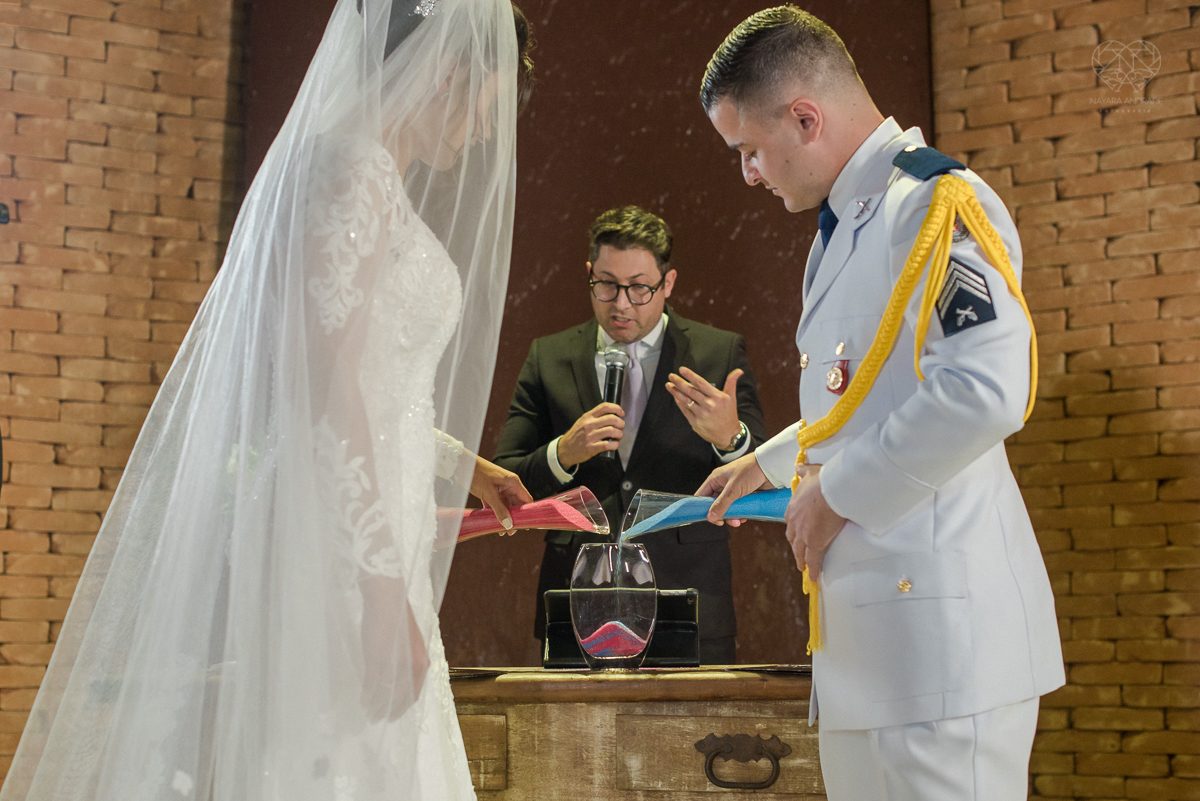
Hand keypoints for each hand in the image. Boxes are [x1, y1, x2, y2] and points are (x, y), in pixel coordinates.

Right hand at [360, 575, 428, 721]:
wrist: (388, 601)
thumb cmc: (398, 618)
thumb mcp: (410, 642)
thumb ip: (408, 660)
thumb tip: (401, 676)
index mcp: (422, 661)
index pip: (414, 692)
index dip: (403, 706)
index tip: (395, 714)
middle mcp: (411, 666)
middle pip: (399, 696)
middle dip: (389, 710)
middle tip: (379, 719)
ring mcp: (394, 664)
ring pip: (384, 693)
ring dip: (376, 705)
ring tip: (369, 714)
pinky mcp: (378, 660)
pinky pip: (372, 684)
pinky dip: (367, 694)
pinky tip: (363, 700)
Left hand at [469, 455, 532, 532]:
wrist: (461, 465)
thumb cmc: (477, 475)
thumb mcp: (489, 494)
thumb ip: (499, 510)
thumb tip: (508, 525)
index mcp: (513, 483)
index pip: (526, 500)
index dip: (527, 513)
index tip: (525, 526)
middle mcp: (508, 486)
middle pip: (516, 505)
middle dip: (514, 518)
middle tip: (510, 532)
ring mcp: (499, 488)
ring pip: (505, 506)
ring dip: (504, 517)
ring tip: (500, 531)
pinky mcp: (490, 491)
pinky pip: (496, 504)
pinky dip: (494, 513)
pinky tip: (492, 523)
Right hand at [556, 402, 624, 468]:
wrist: (565, 449)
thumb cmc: (576, 436)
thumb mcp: (582, 421)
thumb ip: (594, 418)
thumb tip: (611, 416)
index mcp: (588, 417)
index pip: (605, 407)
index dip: (616, 408)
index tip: (621, 413)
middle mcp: (589, 424)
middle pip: (612, 419)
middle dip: (621, 423)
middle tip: (621, 427)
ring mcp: (590, 436)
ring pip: (612, 431)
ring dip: (619, 434)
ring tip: (618, 437)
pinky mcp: (591, 448)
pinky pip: (608, 444)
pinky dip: (615, 445)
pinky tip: (614, 445)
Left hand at [666, 367, 742, 448]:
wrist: (728, 435)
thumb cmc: (729, 414)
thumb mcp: (731, 398)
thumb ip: (731, 383)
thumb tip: (738, 371)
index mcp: (717, 397)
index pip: (701, 383)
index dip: (690, 375)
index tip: (682, 370)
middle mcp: (709, 405)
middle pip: (690, 391)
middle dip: (679, 382)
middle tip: (671, 376)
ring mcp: (701, 415)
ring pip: (686, 400)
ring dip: (675, 392)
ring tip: (669, 385)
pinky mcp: (695, 423)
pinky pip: (685, 410)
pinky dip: (679, 403)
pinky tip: (675, 397)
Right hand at [696, 452, 771, 525]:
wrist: (770, 467)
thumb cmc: (750, 471)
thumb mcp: (733, 489)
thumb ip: (721, 504)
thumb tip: (710, 517)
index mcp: (715, 479)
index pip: (702, 496)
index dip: (703, 508)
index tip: (711, 518)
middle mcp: (723, 485)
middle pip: (715, 504)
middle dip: (720, 515)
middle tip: (726, 522)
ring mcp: (734, 490)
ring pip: (727, 507)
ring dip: (731, 516)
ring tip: (739, 521)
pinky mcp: (744, 495)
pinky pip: (737, 507)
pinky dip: (740, 513)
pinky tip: (744, 517)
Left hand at [785, 464, 845, 579]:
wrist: (832, 490)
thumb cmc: (823, 480)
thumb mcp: (810, 472)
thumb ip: (803, 471)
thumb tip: (798, 467)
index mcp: (793, 508)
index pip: (790, 521)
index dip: (794, 529)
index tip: (796, 533)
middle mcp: (795, 522)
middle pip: (793, 538)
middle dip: (795, 547)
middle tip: (798, 553)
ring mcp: (804, 534)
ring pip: (800, 551)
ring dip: (801, 560)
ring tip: (802, 567)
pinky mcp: (815, 543)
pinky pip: (813, 559)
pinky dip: (812, 569)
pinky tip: (813, 577)